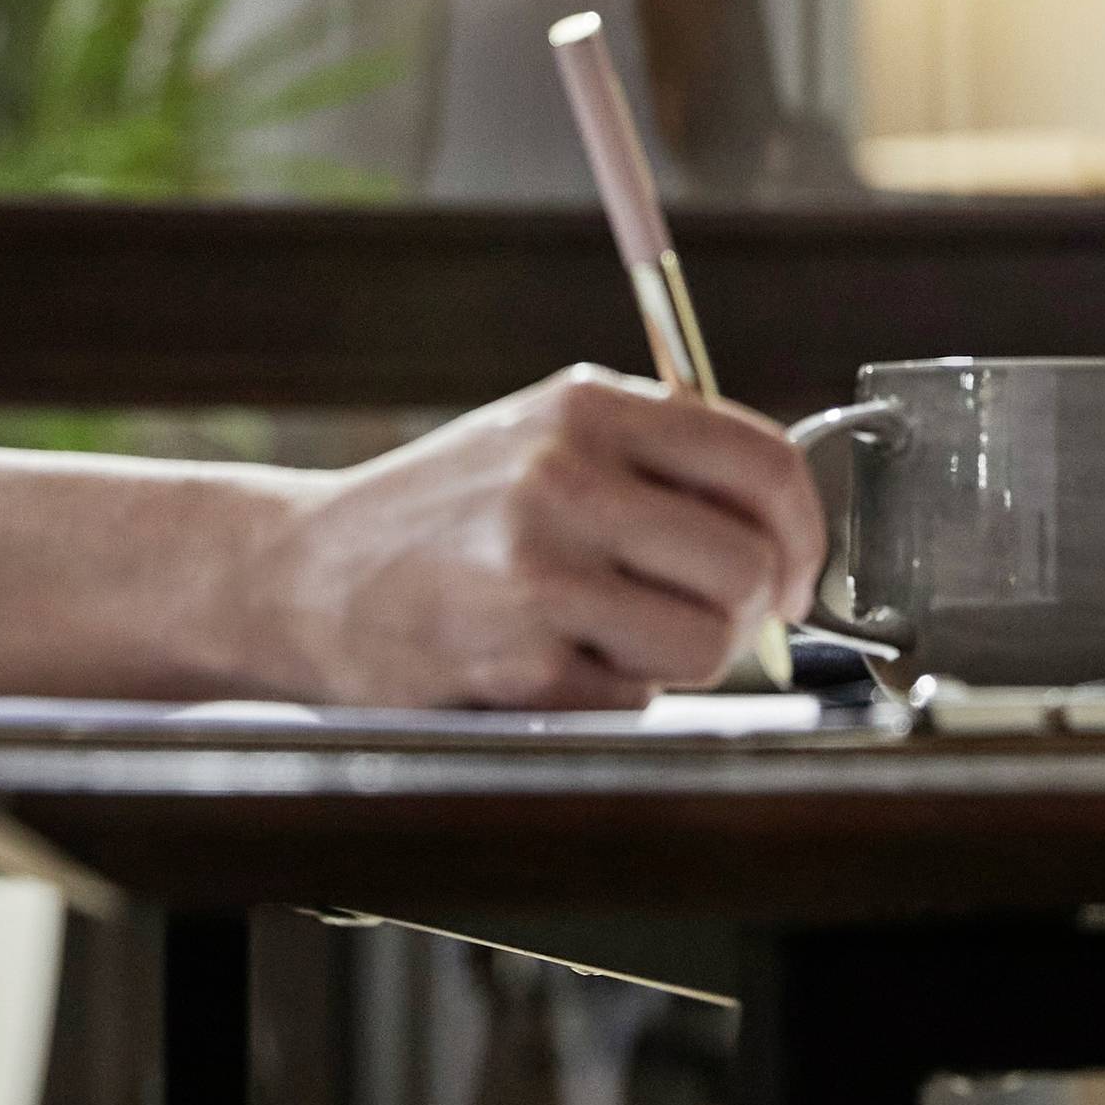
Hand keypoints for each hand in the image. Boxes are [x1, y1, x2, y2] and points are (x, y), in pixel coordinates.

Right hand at [254, 367, 826, 709]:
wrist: (300, 574)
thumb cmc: (445, 511)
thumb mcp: (545, 436)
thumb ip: (657, 458)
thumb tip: (785, 521)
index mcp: (588, 406)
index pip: (760, 462)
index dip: (804, 530)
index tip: (796, 570)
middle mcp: (566, 475)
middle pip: (747, 562)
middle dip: (752, 608)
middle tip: (719, 618)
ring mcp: (538, 568)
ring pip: (705, 641)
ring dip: (685, 659)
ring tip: (624, 637)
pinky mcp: (514, 659)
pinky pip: (633, 697)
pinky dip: (615, 693)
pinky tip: (553, 661)